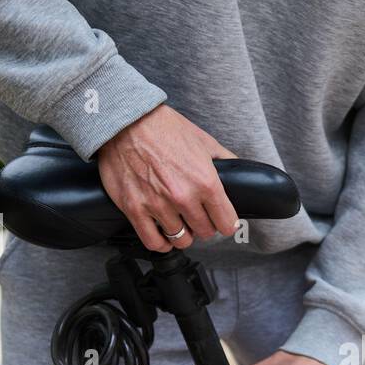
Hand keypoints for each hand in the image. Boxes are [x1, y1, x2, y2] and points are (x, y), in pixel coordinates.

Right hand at [97, 104, 239, 252]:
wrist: (126, 121)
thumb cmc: (163, 127)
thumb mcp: (204, 141)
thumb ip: (224, 161)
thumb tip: (238, 173)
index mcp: (205, 182)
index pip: (226, 223)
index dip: (226, 222)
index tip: (222, 221)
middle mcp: (183, 197)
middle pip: (205, 233)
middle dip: (204, 226)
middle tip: (198, 217)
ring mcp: (157, 205)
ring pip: (181, 239)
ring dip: (183, 234)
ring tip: (180, 223)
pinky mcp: (135, 209)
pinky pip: (153, 242)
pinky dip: (162, 243)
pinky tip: (164, 235)